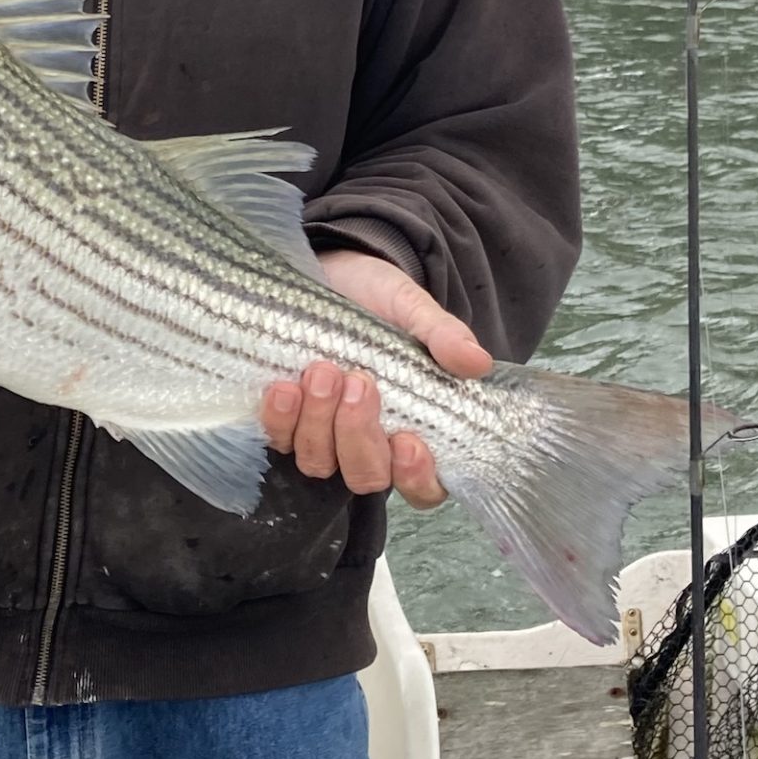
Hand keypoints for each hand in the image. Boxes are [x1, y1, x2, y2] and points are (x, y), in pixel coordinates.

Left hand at [262, 250, 491, 506]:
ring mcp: (323, 437)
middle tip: (358, 382)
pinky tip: (283, 387)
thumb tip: (478, 363)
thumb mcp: (413, 309)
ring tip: (322, 370)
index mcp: (413, 429)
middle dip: (358, 437)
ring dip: (318, 422)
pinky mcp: (286, 422)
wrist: (330, 272)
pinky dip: (281, 419)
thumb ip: (443, 337)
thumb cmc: (379, 299)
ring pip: (320, 462)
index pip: (424, 486)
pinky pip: (279, 440)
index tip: (408, 440)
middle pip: (366, 477)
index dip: (417, 478)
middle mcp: (368, 443)